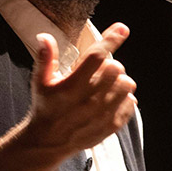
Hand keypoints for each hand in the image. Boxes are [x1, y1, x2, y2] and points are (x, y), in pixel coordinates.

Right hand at [24, 23, 137, 154]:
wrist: (48, 142)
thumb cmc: (45, 107)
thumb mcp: (40, 82)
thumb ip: (45, 58)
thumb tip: (45, 36)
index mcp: (71, 86)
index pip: (96, 57)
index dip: (111, 40)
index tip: (122, 28)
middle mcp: (89, 99)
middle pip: (116, 69)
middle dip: (112, 64)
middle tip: (102, 70)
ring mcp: (102, 114)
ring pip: (127, 85)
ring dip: (120, 80)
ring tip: (108, 84)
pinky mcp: (111, 125)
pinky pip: (131, 104)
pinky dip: (126, 98)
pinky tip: (112, 98)